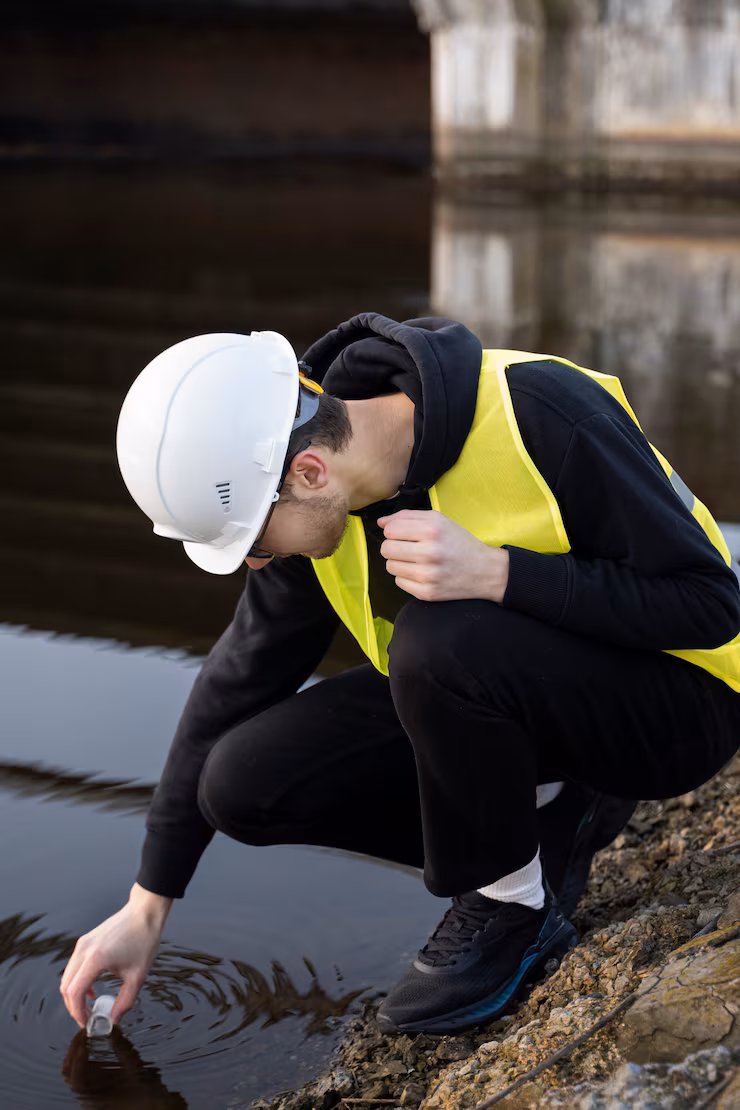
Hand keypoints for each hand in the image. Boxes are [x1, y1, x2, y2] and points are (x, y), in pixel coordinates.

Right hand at [60, 884, 171, 1026]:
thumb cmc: (143, 940)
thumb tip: (114, 1019)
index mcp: (96, 959)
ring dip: (75, 995)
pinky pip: (74, 967)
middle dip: (74, 1007)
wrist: (144, 912)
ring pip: (67, 977)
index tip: (88, 1024)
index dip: (78, 1013)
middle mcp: (84, 950)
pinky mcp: (85, 941)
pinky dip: (77, 982)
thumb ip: (125, 1001)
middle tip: (88, 1019)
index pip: (75, 993)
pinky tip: (92, 989)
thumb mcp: (138, 975)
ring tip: (90, 1007)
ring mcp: (82, 944)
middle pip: (66, 987)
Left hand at [378, 509, 508, 602]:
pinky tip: (421, 573)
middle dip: (394, 546)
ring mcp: (427, 576)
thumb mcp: (439, 521)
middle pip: (386, 549)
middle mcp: (429, 553)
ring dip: (399, 562)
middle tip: (408, 548)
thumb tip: (381, 523)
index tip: (404, 534)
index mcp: (432, 531)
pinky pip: (399, 582)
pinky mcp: (427, 593)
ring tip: (416, 560)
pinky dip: (406, 577)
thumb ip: (408, 516)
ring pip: (390, 566)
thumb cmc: (460, 542)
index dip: (393, 531)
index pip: (390, 530)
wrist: (485, 571)